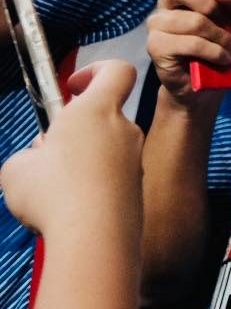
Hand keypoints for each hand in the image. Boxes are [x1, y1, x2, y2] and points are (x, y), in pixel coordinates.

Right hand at [1, 62, 141, 235]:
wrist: (93, 238)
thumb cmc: (53, 195)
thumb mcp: (16, 168)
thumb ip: (30, 155)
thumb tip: (41, 160)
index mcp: (95, 111)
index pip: (117, 71)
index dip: (96, 70)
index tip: (72, 85)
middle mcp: (122, 129)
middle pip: (102, 115)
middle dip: (74, 129)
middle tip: (48, 152)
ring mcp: (133, 159)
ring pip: (105, 148)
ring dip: (81, 160)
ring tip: (54, 188)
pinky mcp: (135, 186)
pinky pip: (110, 177)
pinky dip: (92, 185)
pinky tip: (70, 208)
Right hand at [146, 0, 230, 104]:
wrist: (215, 84)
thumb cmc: (227, 45)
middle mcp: (167, 4)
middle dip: (209, 4)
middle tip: (224, 21)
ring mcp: (158, 25)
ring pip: (191, 19)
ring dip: (220, 36)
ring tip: (230, 48)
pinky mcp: (156, 47)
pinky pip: (190, 42)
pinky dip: (214, 51)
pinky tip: (222, 58)